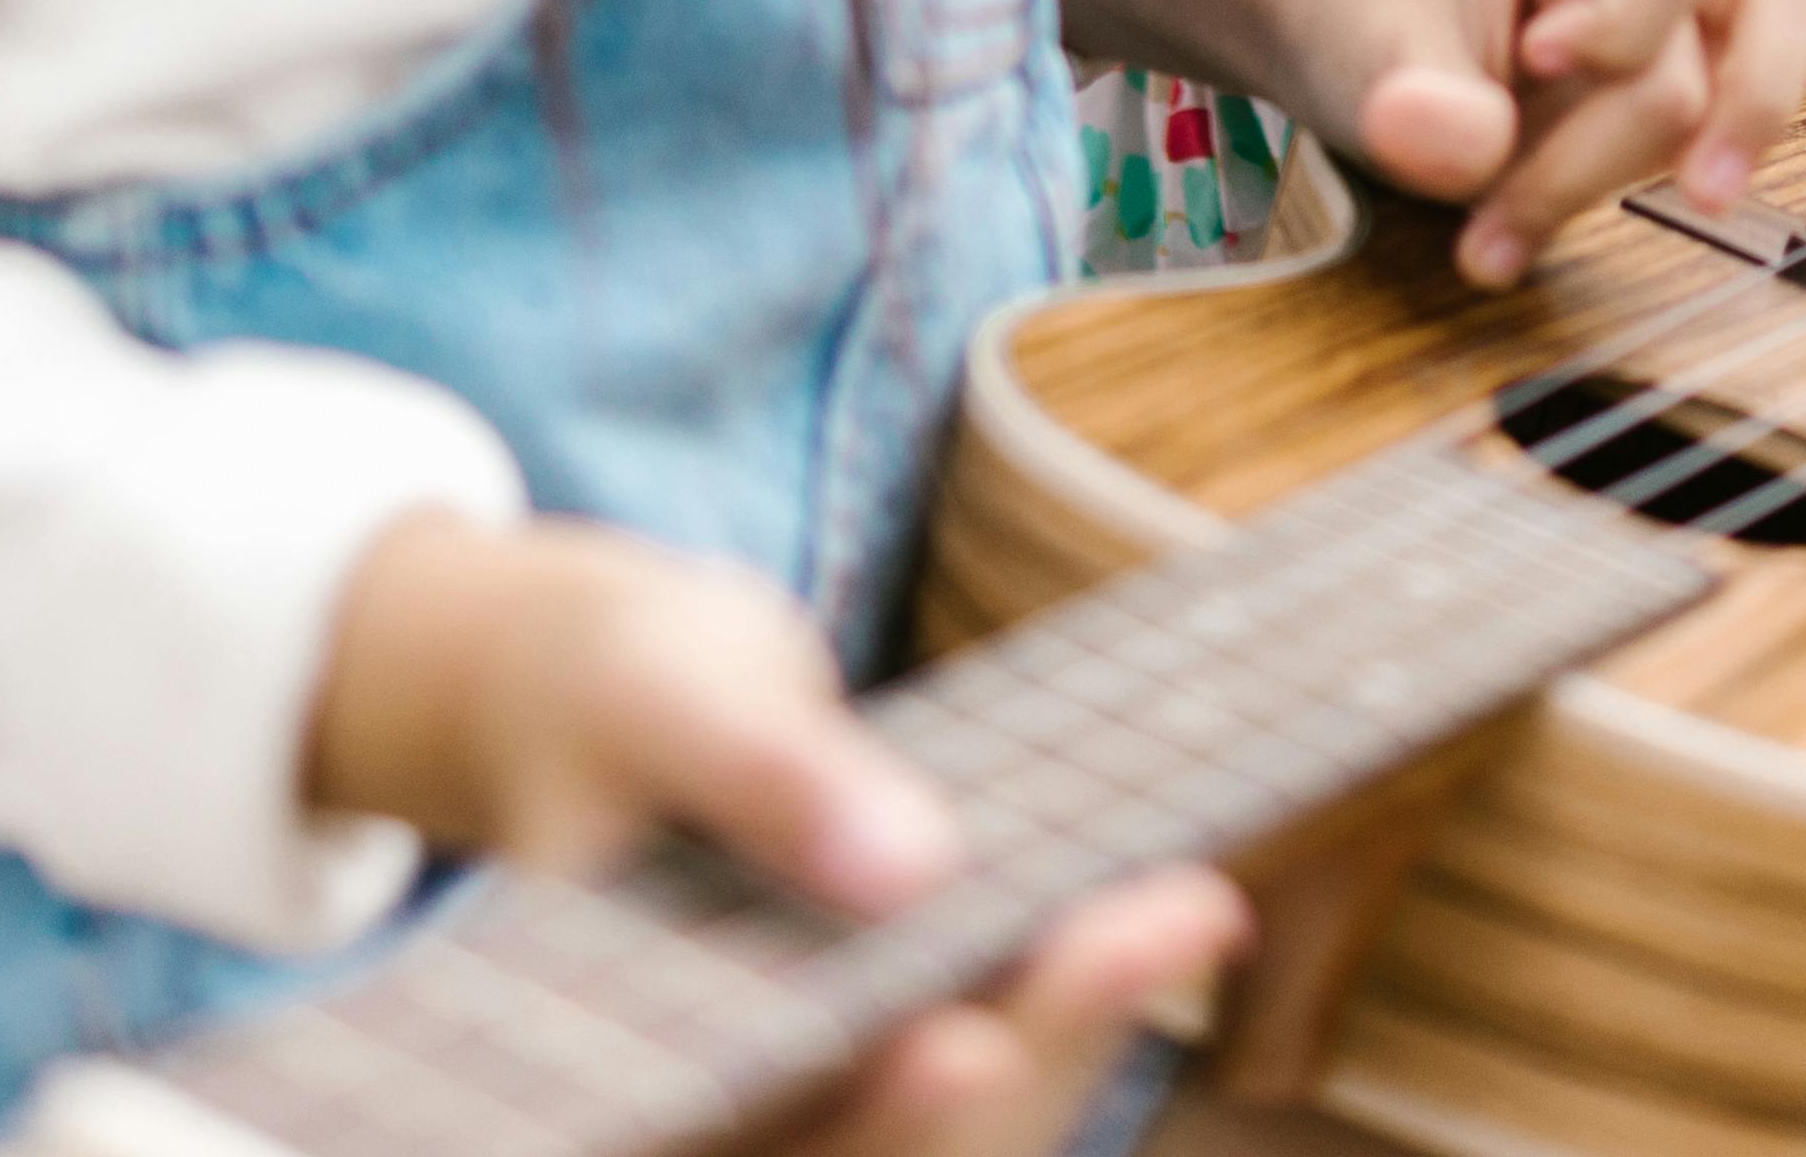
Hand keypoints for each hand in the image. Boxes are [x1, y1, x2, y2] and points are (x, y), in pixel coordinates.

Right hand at [306, 512, 1243, 1156]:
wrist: (612, 700)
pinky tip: (1171, 908)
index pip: (754, 1135)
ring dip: (1080, 1025)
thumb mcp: (662, 700)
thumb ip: (761, 778)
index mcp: (621, 1078)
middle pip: (887, 1148)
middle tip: (1167, 923)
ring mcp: (812, 1098)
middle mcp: (725, 1117)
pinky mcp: (884, 1050)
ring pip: (964, 1122)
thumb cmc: (615, 694)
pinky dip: (1073, 994)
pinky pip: (994, 1052)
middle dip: (1029, 1049)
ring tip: (1192, 906)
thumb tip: (908, 865)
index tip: (964, 1042)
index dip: (874, 1118)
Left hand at [1265, 0, 1805, 289]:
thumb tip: (1467, 149)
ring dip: (1770, 106)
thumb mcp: (1358, 61)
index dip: (1629, 30)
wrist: (1355, 37)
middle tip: (1686, 203)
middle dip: (1725, 104)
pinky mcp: (1704, 47)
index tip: (1534, 70)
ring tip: (1711, 197)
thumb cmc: (1366, 30)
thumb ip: (1413, 105)